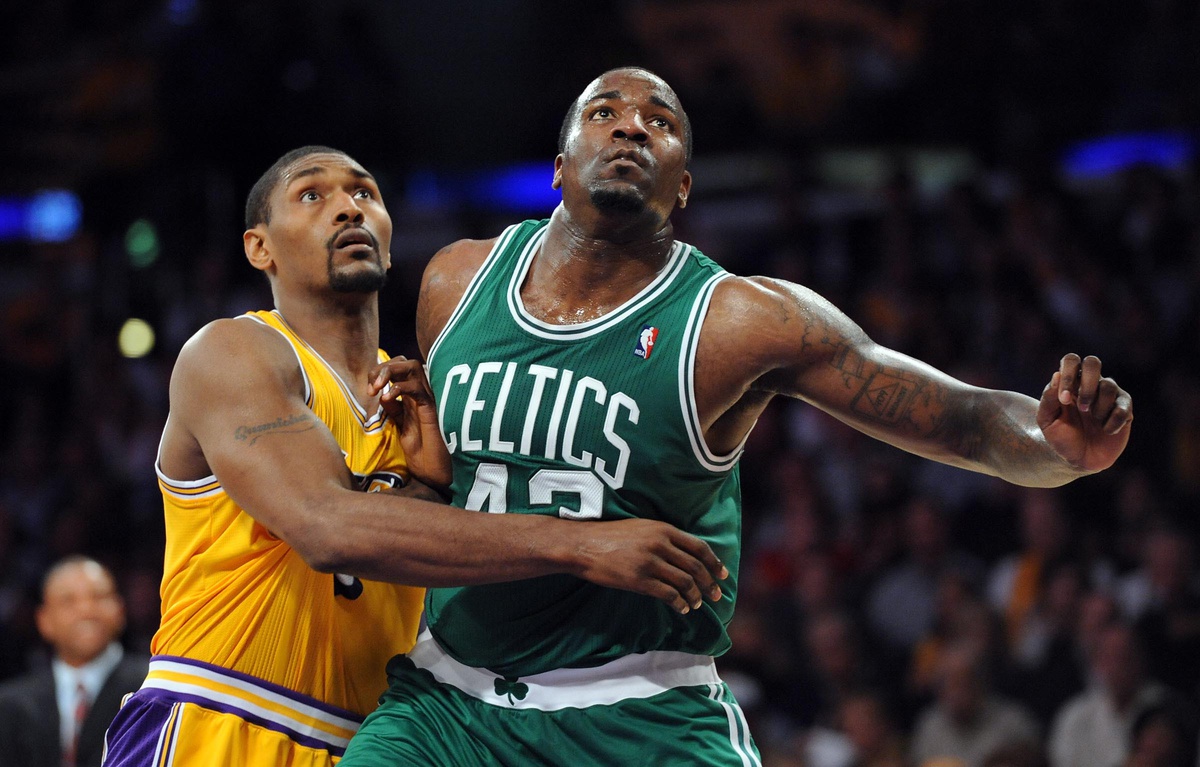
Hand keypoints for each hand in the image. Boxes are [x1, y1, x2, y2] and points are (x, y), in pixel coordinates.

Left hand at [370, 357, 452, 488]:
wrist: (435, 473)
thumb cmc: (422, 453)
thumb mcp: (402, 427)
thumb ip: (394, 410)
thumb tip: (383, 395)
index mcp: (414, 396)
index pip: (398, 368)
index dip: (380, 372)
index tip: (369, 389)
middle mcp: (423, 393)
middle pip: (405, 362)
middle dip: (383, 368)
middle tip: (371, 387)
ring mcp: (430, 399)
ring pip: (413, 366)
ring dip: (390, 371)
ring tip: (377, 387)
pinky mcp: (433, 409)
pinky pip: (417, 388)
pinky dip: (400, 387)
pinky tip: (388, 398)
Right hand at [564, 518, 728, 614]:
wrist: (583, 545)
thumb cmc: (610, 536)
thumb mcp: (641, 527)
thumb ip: (664, 537)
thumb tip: (685, 554)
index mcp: (663, 529)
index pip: (699, 547)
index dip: (715, 562)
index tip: (723, 574)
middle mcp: (660, 544)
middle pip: (696, 566)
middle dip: (709, 583)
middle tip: (716, 595)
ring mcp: (650, 562)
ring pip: (685, 582)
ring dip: (695, 596)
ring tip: (697, 604)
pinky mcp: (639, 579)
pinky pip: (668, 594)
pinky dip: (679, 603)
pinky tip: (682, 609)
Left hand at [1036, 354, 1132, 472]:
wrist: (1077, 460)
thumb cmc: (1060, 437)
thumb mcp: (1047, 420)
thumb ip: (1048, 399)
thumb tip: (1056, 375)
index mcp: (1069, 383)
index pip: (1071, 360)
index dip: (1068, 374)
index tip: (1064, 400)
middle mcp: (1090, 384)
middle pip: (1093, 362)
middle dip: (1088, 384)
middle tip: (1082, 408)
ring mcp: (1109, 395)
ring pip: (1109, 385)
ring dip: (1099, 406)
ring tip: (1093, 421)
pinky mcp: (1124, 409)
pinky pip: (1123, 406)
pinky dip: (1113, 421)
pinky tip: (1106, 430)